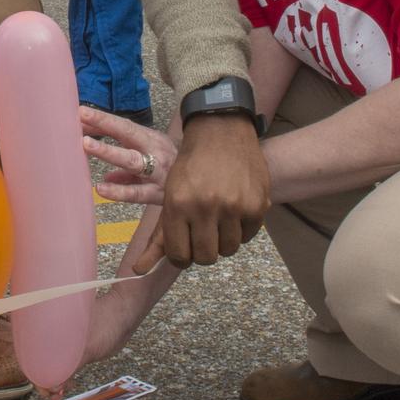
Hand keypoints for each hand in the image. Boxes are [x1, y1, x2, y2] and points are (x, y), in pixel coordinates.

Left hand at [80, 106, 176, 207]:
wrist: (205, 183)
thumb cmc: (171, 166)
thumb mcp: (151, 155)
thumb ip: (124, 162)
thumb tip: (102, 172)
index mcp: (150, 139)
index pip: (124, 126)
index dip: (103, 119)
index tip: (80, 111)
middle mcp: (153, 151)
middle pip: (128, 135)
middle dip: (105, 126)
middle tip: (81, 120)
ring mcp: (156, 172)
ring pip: (131, 161)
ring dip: (109, 151)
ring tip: (87, 145)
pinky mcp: (158, 194)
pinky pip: (137, 193)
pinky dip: (119, 191)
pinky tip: (101, 189)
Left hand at [141, 113, 267, 270]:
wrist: (221, 131)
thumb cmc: (191, 163)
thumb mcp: (171, 191)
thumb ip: (166, 228)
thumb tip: (143, 267)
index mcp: (178, 204)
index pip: (179, 254)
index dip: (182, 258)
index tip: (185, 253)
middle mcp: (205, 207)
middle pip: (206, 257)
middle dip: (203, 253)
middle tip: (204, 239)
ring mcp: (233, 207)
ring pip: (228, 249)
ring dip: (223, 242)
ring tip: (220, 223)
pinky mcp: (256, 206)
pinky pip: (248, 236)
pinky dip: (241, 231)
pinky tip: (235, 214)